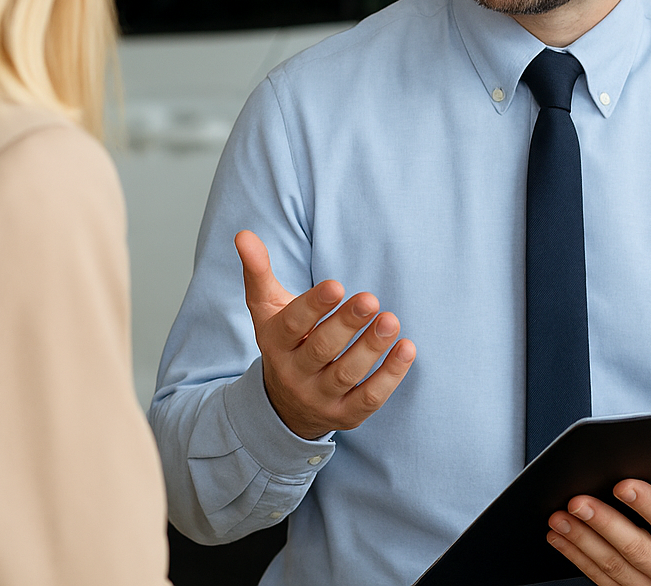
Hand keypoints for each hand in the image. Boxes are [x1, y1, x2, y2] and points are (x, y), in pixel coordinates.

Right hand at [235, 230, 416, 439]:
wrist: (285, 406)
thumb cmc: (285, 342)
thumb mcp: (266, 309)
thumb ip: (258, 272)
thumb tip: (244, 234)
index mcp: (275, 344)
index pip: (292, 325)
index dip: (313, 307)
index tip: (336, 285)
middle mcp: (294, 374)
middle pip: (321, 349)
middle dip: (346, 324)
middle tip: (370, 299)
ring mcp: (320, 398)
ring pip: (346, 374)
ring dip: (371, 348)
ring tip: (391, 320)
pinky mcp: (346, 415)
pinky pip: (369, 399)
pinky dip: (390, 376)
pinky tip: (406, 348)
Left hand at [546, 460, 650, 585]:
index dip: (647, 504)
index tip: (623, 484)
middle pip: (635, 549)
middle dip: (603, 523)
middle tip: (576, 501)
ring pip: (614, 568)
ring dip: (582, 542)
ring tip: (559, 518)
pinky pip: (604, 582)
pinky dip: (579, 560)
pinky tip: (561, 540)